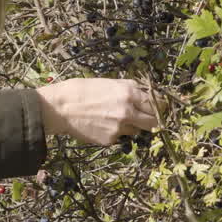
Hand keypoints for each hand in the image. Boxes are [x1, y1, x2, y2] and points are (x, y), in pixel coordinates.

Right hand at [36, 78, 163, 145]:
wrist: (61, 108)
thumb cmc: (83, 90)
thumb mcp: (110, 82)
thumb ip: (131, 89)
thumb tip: (147, 94)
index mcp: (129, 93)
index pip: (158, 104)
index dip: (161, 106)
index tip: (160, 107)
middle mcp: (128, 112)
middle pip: (154, 122)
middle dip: (153, 120)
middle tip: (146, 117)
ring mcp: (120, 128)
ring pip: (137, 130)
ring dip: (132, 125)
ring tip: (115, 117)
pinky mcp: (110, 140)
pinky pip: (121, 136)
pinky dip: (117, 132)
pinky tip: (103, 124)